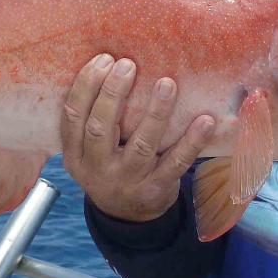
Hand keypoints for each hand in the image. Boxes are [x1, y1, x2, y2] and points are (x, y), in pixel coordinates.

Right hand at [61, 54, 215, 222]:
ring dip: (155, 113)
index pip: (72, 117)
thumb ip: (91, 120)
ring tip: (167, 83)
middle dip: (113, 94)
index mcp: (76, 155)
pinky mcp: (156, 190)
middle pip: (100, 128)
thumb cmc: (110, 166)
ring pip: (141, 145)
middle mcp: (97, 169)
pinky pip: (176, 163)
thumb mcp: (88, 152)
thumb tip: (110, 65)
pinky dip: (191, 142)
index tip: (103, 60)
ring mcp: (127, 181)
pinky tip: (205, 121)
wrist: (127, 217)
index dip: (85, 87)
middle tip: (127, 65)